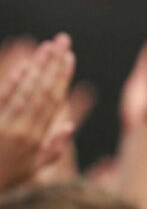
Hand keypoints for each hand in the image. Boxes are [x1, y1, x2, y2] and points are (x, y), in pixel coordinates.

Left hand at [0, 34, 74, 189]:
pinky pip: (2, 97)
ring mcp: (3, 123)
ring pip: (24, 89)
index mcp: (36, 137)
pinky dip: (14, 81)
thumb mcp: (36, 168)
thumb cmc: (8, 175)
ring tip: (47, 46)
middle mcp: (21, 128)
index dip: (62, 77)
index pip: (53, 100)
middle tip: (62, 40)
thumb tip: (69, 126)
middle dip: (53, 63)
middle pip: (41, 89)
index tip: (70, 57)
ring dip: (37, 66)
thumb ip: (54, 148)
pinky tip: (25, 66)